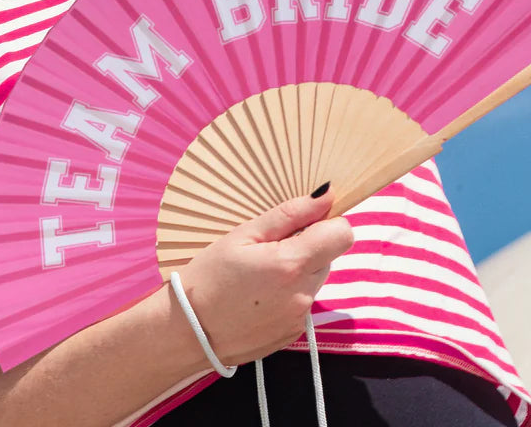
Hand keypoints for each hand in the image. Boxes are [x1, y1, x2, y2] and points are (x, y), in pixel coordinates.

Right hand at [175, 189, 353, 366]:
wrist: (188, 333)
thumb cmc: (209, 276)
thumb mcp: (243, 235)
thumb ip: (289, 214)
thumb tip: (326, 196)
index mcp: (292, 264)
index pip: (342, 234)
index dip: (327, 222)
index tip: (304, 221)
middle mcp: (304, 294)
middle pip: (328, 256)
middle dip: (307, 246)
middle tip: (268, 248)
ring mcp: (300, 318)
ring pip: (315, 279)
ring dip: (297, 270)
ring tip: (259, 274)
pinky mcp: (293, 334)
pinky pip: (302, 302)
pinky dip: (288, 293)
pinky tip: (258, 296)